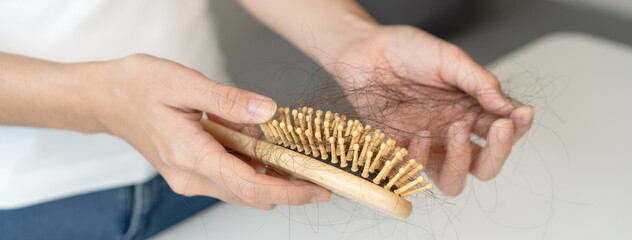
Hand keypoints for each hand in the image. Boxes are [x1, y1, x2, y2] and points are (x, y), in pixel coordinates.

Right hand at [77, 54, 330, 208]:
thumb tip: (267, 113)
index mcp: (190, 156)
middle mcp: (190, 176)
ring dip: (264, 168)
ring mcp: (188, 178)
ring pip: (241, 185)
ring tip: (265, 136)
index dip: (289, 191)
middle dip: (285, 181)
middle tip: (310, 163)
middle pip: (251, 193)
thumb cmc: (137, 87)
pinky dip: (247, 162)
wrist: (104, 98)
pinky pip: (229, 175)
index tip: (317, 188)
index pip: (250, 187)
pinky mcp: (190, 173)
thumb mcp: (184, 84)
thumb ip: (229, 101)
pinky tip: (244, 136)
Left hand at [333, 26, 533, 195]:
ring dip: (460, 162)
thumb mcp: (449, 58)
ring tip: (456, 128)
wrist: (367, 50)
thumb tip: (508, 106)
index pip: (503, 133)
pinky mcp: (397, 150)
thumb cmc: (406, 51)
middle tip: (498, 128)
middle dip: (498, 153)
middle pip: (484, 166)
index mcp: (470, 111)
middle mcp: (451, 134)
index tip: (521, 113)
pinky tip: (419, 133)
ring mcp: (425, 145)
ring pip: (453, 181)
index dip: (518, 129)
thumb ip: (479, 82)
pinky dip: (420, 158)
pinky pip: (413, 172)